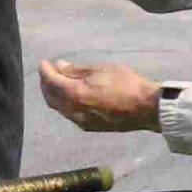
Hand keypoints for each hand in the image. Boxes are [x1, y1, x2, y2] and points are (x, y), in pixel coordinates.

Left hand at [36, 58, 163, 132]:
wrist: (147, 108)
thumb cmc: (126, 84)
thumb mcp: (101, 70)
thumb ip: (76, 70)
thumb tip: (60, 67)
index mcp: (75, 95)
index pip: (52, 82)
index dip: (45, 71)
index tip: (45, 63)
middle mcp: (73, 112)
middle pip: (51, 98)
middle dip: (47, 85)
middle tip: (49, 72)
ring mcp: (81, 122)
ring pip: (60, 108)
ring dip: (55, 95)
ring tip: (59, 82)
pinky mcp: (90, 127)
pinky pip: (70, 115)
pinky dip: (65, 104)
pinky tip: (72, 96)